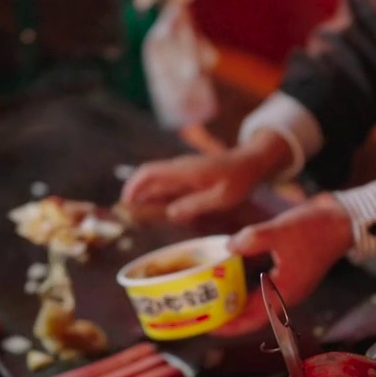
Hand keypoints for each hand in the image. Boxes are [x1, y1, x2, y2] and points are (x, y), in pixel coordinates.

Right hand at [120, 129, 292, 222]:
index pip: (150, 172)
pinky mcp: (187, 175)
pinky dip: (157, 194)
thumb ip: (196, 205)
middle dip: (134, 192)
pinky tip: (157, 208)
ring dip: (144, 194)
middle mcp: (179, 168)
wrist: (250, 162)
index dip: (134, 186)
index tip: (126, 202)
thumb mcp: (221, 197)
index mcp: (184, 171)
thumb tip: (170, 213)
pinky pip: (166, 182)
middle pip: (148, 175)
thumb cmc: (239, 180)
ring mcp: (182, 170)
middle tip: (127, 213)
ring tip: (138, 214)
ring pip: (155, 179)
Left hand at [215, 193, 354, 335]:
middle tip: (203, 313)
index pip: (252, 319)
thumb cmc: (316, 228)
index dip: (230, 326)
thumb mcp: (280, 230)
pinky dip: (245, 287)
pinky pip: (262, 288)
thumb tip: (228, 247)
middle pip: (252, 315)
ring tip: (212, 299)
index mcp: (285, 292)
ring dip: (235, 303)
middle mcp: (286, 294)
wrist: (343, 220)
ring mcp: (288, 285)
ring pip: (256, 303)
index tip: (208, 326)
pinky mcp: (289, 274)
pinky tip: (230, 278)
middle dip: (228, 317)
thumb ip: (252, 239)